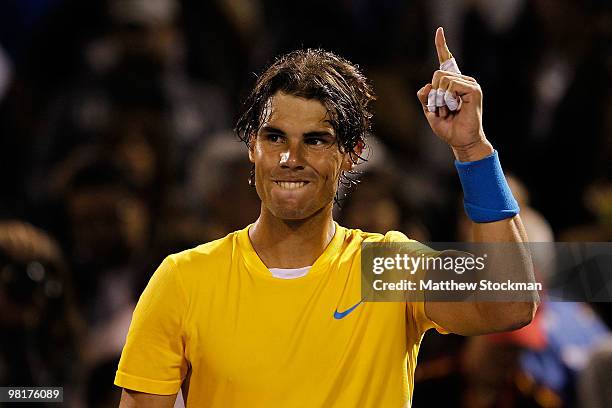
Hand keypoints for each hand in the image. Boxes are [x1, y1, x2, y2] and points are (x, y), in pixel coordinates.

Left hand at [417, 27, 492, 161]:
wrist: (461, 141)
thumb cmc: (448, 127)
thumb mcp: (430, 111)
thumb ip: (425, 97)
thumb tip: (426, 86)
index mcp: (453, 84)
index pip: (447, 60)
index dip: (442, 45)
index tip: (439, 31)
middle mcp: (462, 80)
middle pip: (437, 73)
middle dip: (433, 94)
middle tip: (442, 109)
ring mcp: (469, 84)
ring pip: (442, 79)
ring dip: (439, 98)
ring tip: (449, 110)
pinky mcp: (473, 90)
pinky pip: (451, 85)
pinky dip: (447, 97)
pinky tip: (454, 107)